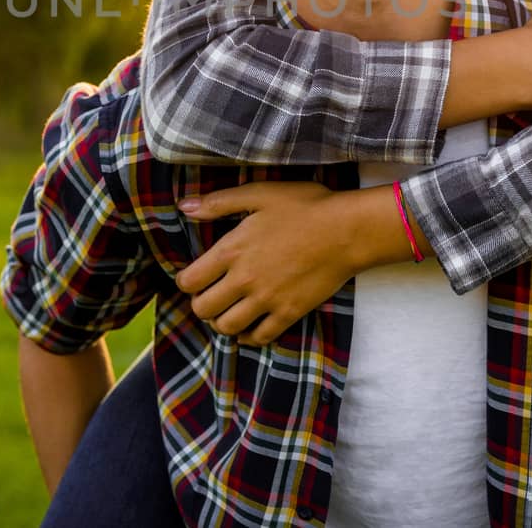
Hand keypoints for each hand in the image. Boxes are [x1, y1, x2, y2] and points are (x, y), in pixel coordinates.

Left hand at [176, 181, 360, 345]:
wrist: (348, 230)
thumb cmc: (304, 206)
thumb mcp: (259, 194)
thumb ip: (218, 202)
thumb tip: (183, 207)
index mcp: (231, 250)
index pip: (189, 281)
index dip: (185, 280)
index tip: (194, 276)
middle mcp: (244, 280)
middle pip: (203, 309)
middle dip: (201, 303)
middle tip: (210, 294)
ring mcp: (267, 300)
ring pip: (227, 327)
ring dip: (221, 321)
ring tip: (229, 309)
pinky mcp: (289, 313)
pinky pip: (259, 337)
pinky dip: (249, 335)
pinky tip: (251, 324)